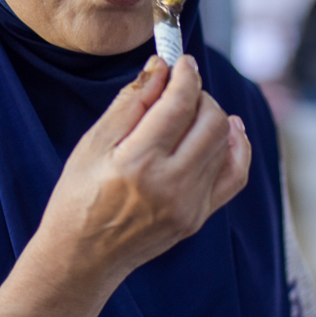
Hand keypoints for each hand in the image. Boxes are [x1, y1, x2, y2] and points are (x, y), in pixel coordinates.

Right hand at [36, 54, 251, 284]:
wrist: (83, 256)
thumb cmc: (79, 196)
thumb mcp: (93, 143)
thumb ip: (131, 101)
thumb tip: (161, 65)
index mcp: (138, 163)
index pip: (179, 104)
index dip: (185, 74)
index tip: (181, 60)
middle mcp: (170, 185)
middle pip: (210, 121)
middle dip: (200, 94)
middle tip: (180, 88)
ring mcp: (190, 205)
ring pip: (224, 143)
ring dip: (212, 116)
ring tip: (189, 111)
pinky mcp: (199, 218)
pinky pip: (234, 175)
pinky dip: (236, 147)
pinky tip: (228, 131)